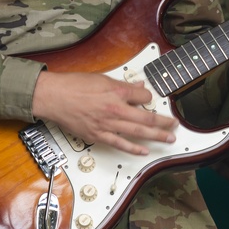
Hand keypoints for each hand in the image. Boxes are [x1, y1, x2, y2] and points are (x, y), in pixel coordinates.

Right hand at [31, 71, 176, 155]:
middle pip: (146, 118)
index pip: (143, 97)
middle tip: (175, 126)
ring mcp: (107, 124)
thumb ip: (121, 84)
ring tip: (169, 139)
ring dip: (156, 137)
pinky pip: (120, 144)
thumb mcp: (101, 78)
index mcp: (117, 91)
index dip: (150, 99)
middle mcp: (115, 109)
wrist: (53, 96)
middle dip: (164, 123)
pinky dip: (133, 148)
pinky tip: (144, 151)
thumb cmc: (73, 85)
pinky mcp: (98, 135)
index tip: (150, 100)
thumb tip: (137, 87)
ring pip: (138, 133)